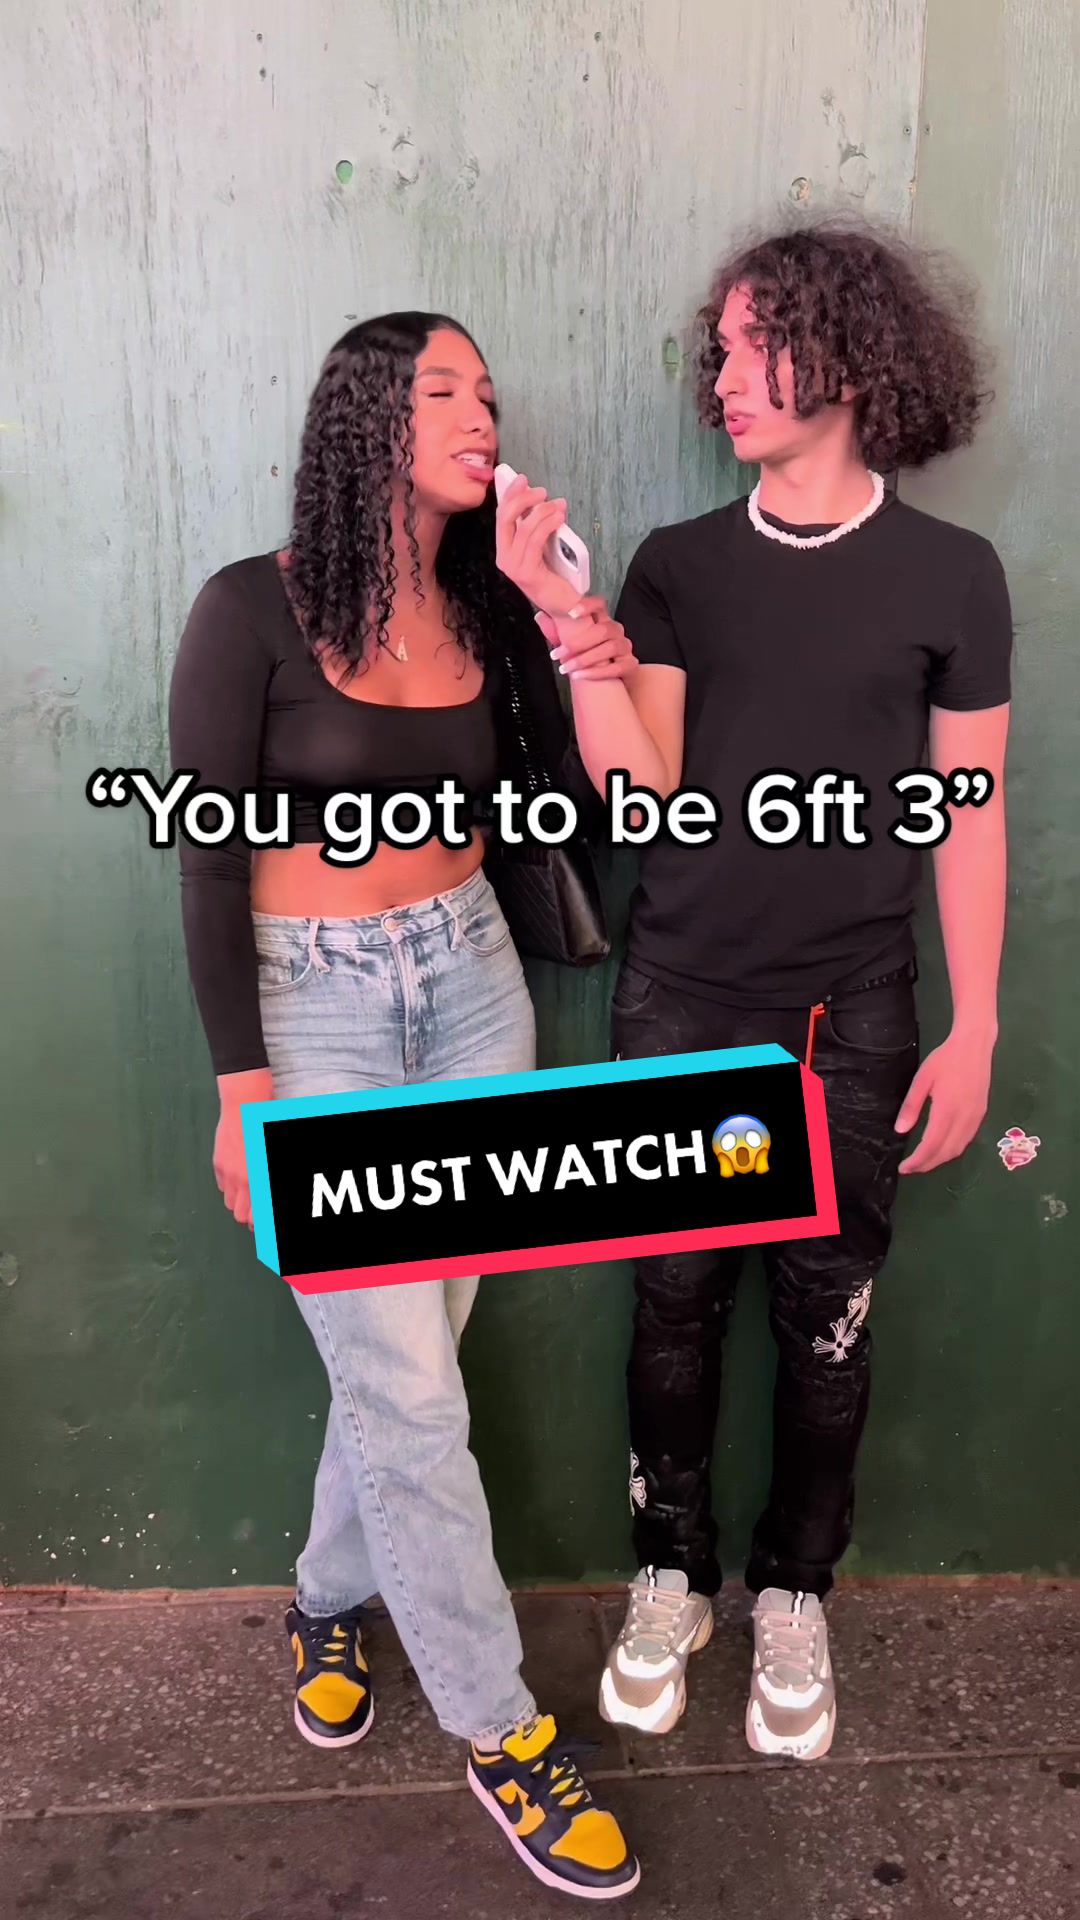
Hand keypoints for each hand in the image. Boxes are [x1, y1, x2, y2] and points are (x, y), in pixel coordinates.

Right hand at [214, 1067, 273, 1227]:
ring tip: (247, 1196)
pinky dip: (229, 1187)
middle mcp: (242, 1180)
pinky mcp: (218, 1163)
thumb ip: (262, 1181)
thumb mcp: (269, 1157)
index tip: (262, 1225)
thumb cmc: (265, 1127)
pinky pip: (221, 1186)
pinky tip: (237, 1179)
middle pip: (239, 1215)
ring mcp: (227, 1172)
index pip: (255, 1217)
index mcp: (257, 1180)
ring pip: (229, 1203)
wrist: (245, 1106)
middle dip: (248, 1217)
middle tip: (255, 1213)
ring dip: (237, 1203)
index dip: (258, 1224)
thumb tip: (261, 1197)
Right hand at [494, 473, 582, 617]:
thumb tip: (547, 500)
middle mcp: (504, 558)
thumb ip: (539, 526)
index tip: (522, 479)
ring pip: (524, 528)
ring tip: (559, 506)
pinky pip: (535, 540)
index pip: (501, 516)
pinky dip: (548, 525)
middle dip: (523, 499)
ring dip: (542, 512)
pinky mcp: (526, 573)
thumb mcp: (544, 545)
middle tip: (542, 492)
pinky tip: (559, 518)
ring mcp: (513, 567)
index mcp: (505, 549)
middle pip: (505, 518)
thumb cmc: (554, 575)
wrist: (563, 604)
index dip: (510, 495)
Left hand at [535, 598, 637, 681]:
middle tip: (557, 655)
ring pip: (610, 648)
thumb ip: (557, 630)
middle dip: (577, 643)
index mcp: (602, 620)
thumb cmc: (588, 657)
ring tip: (566, 668)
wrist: (608, 680)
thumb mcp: (571, 643)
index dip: (587, 605)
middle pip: (603, 630)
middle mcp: (616, 631)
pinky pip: (616, 667)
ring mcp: (625, 647)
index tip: (570, 613)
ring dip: (585, 659)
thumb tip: (539, 616)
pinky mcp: (630, 665)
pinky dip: (597, 672)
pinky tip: (581, 676)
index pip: (599, 604)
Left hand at [895, 1028, 995, 1174]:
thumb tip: (900, 1130)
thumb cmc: (945, 1059)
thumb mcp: (922, 1079)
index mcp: (947, 1111)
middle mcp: (964, 1119)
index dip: (917, 1161)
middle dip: (927, 1164)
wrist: (975, 1046)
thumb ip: (911, 1106)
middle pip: (946, 1152)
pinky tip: (942, 1147)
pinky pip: (967, 1140)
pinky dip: (953, 1150)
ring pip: (958, 1149)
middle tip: (911, 1168)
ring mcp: (976, 1118)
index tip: (904, 1168)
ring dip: (941, 1160)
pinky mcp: (981, 1114)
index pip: (931, 1146)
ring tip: (923, 1161)